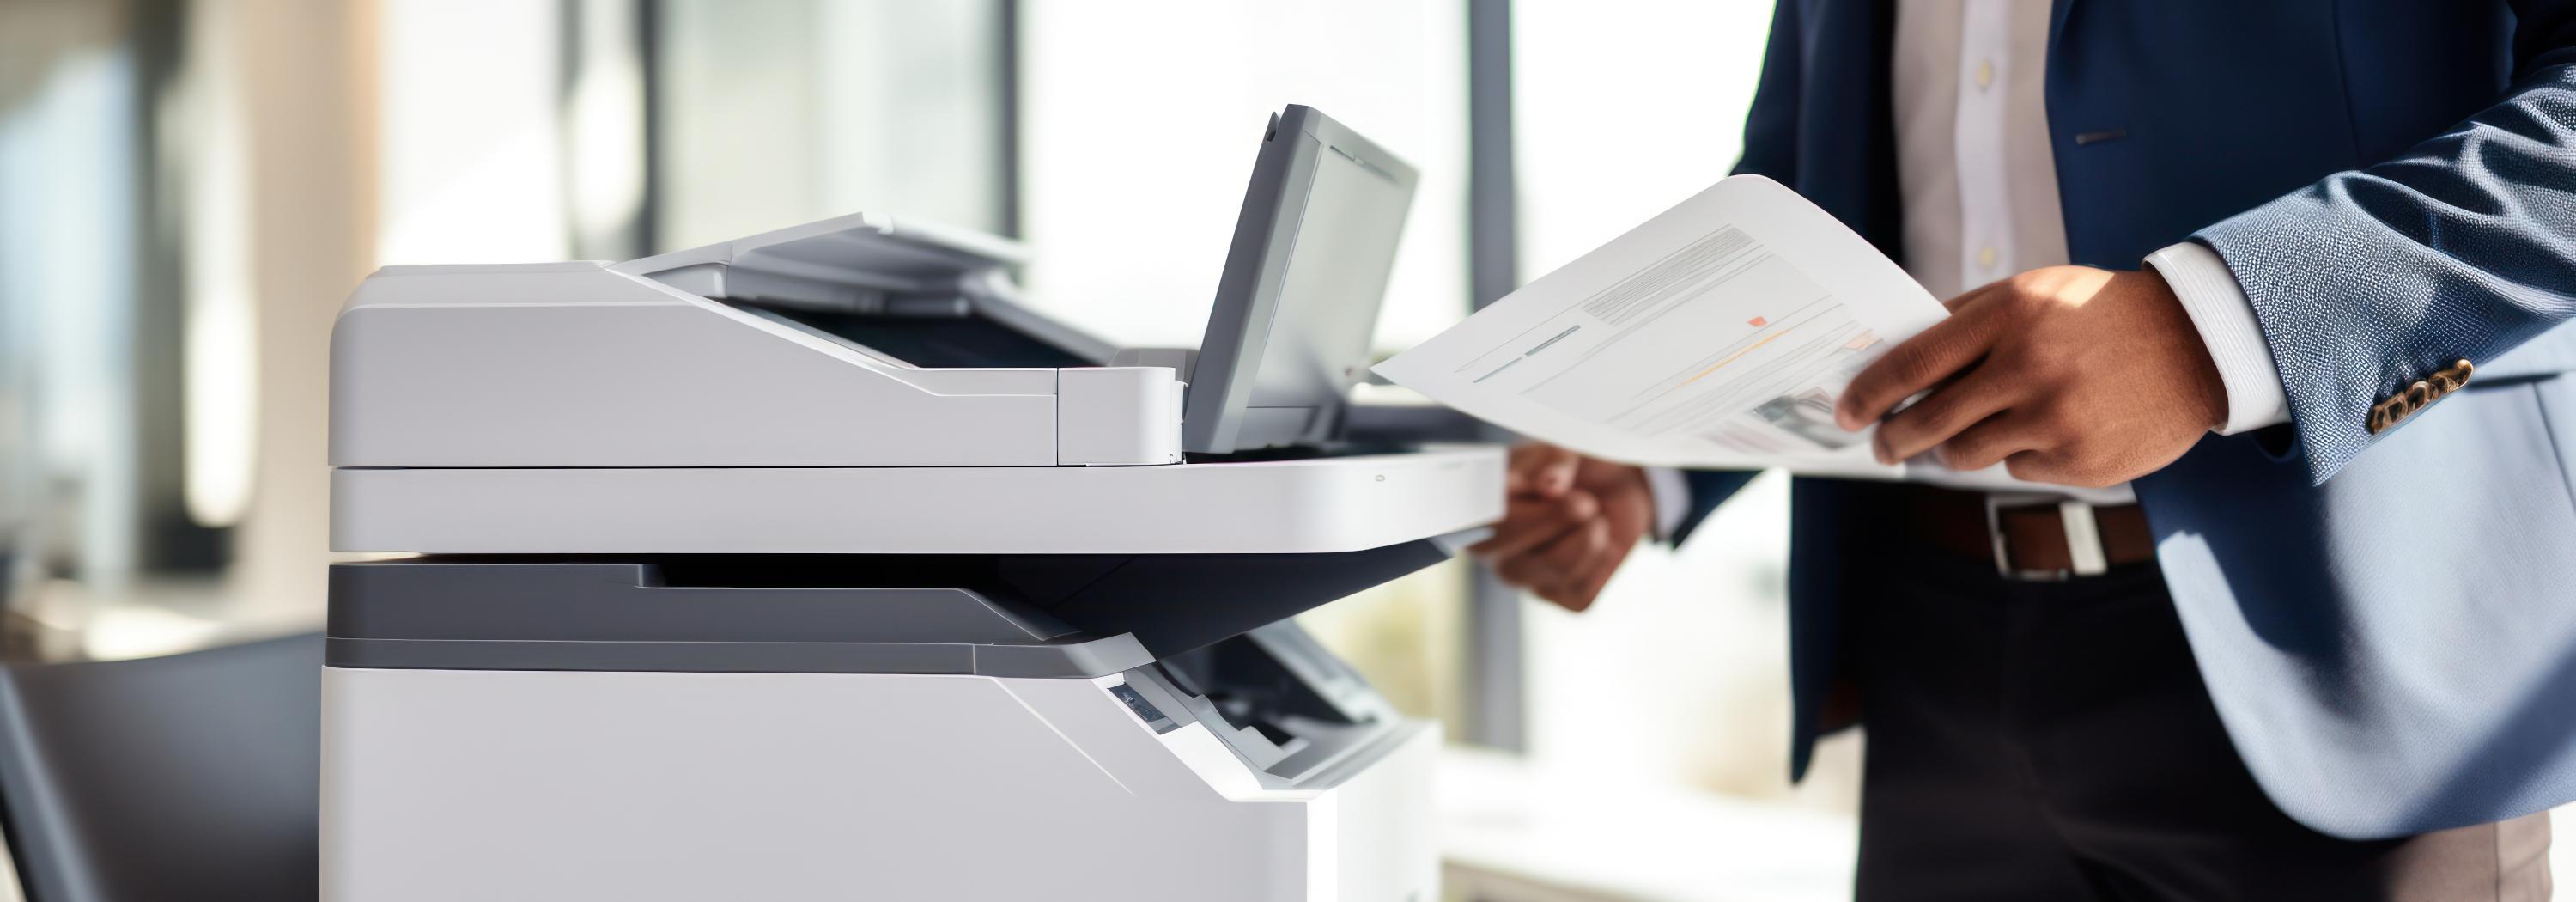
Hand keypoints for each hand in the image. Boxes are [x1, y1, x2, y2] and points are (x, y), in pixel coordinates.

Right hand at [1468, 443, 1653, 611]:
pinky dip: (1602, 559)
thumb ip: (1554, 462)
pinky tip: (1599, 538)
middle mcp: (1492, 549)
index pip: (1478, 515)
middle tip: (1585, 500)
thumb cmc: (1572, 466)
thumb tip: (1549, 485)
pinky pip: (1583, 589)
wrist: (1612, 484)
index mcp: (1479, 507)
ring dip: (1588, 534)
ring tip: (1593, 512)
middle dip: (1558, 516)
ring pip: (1556, 566)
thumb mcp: (1563, 448)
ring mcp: (1525, 577)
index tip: (1540, 490)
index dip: (1503, 507)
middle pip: (1512, 541)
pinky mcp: (1564, 597)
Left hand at [1834, 266, 2226, 486]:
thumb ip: (1964, 320)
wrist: (2197, 343)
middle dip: (1894, 439)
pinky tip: (2051, 429)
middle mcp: (2030, 368)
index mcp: (2009, 316)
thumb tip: (1890, 355)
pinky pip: (2019, 469)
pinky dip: (2020, 454)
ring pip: (1967, 454)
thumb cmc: (2096, 314)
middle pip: (1929, 423)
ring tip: (1968, 431)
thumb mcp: (2032, 293)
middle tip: (1882, 445)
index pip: (1913, 364)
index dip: (1869, 394)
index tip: (1846, 412)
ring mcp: (2057, 419)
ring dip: (1955, 448)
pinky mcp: (2082, 461)